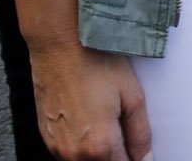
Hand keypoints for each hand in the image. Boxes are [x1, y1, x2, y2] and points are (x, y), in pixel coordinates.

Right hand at [29, 38, 152, 160]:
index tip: (136, 149)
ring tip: (104, 122)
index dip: (135, 159)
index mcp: (100, 145)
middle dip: (117, 156)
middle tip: (122, 131)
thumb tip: (145, 157)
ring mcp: (57, 147)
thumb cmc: (94, 61)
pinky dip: (80, 146)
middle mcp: (74, 153)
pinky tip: (87, 121)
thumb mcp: (132, 95)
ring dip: (98, 153)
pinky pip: (68, 153)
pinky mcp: (46, 137)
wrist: (59, 43)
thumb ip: (140, 134)